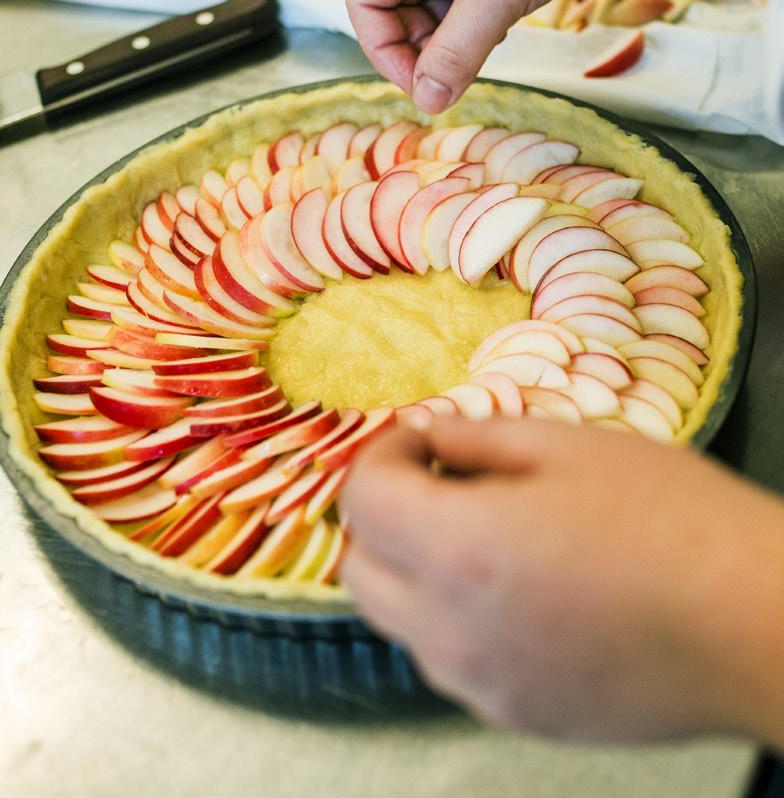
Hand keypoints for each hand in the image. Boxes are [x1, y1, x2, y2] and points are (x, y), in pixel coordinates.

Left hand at [341, 417, 783, 743]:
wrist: (756, 626)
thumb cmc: (674, 520)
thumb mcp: (571, 447)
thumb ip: (478, 439)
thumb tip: (427, 435)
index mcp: (459, 552)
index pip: (362, 500)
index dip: (381, 454)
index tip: (418, 436)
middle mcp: (451, 634)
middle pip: (360, 570)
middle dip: (384, 515)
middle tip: (440, 479)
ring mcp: (481, 687)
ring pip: (400, 621)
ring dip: (416, 568)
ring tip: (487, 532)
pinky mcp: (518, 717)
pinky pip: (451, 660)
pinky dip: (455, 616)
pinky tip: (521, 588)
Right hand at [346, 0, 629, 113]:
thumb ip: (454, 55)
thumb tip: (427, 104)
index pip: (365, 3)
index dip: (386, 53)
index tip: (422, 88)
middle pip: (392, 11)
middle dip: (421, 49)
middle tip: (456, 76)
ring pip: (427, 13)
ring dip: (449, 41)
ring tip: (487, 42)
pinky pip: (456, 6)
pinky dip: (471, 27)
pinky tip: (500, 27)